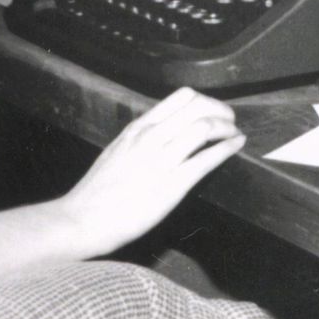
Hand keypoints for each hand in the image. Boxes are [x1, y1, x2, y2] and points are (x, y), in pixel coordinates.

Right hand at [59, 87, 243, 252]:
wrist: (82, 220)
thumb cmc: (97, 192)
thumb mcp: (117, 152)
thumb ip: (140, 140)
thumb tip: (163, 134)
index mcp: (138, 129)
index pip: (181, 98)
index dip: (206, 101)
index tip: (215, 110)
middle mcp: (150, 138)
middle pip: (199, 108)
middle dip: (222, 111)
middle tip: (231, 122)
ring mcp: (161, 159)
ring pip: (205, 127)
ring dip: (227, 128)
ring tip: (234, 134)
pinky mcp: (172, 184)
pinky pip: (206, 158)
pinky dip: (227, 148)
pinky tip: (236, 146)